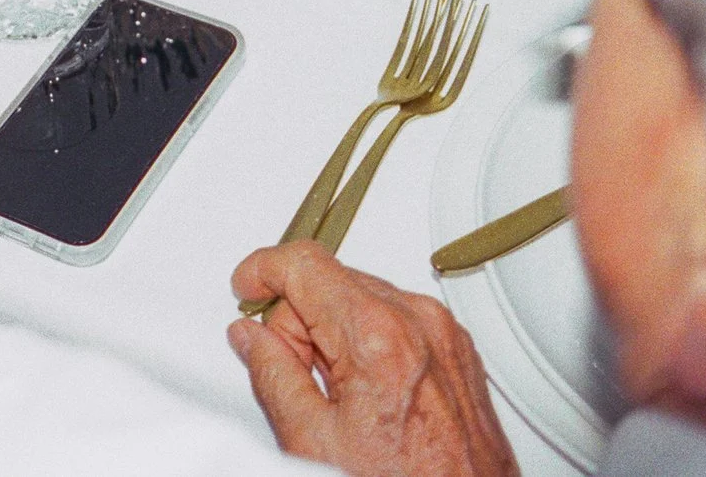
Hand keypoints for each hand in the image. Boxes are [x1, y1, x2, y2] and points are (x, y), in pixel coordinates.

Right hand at [226, 242, 517, 476]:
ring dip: (335, 332)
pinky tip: (368, 392)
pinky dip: (371, 341)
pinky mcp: (458, 350)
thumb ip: (273, 374)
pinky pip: (398, 319)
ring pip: (363, 298)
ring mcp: (444, 334)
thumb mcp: (312, 440)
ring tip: (338, 396)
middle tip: (294, 373)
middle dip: (299, 320)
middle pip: (332, 280)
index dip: (263, 270)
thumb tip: (252, 337)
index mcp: (377, 335)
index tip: (247, 288)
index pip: (304, 264)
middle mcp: (418, 322)